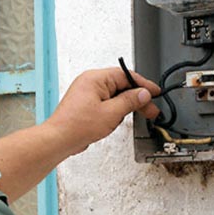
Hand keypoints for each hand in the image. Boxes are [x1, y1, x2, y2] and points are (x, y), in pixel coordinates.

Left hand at [44, 67, 160, 155]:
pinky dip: (115, 111)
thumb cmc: (76, 126)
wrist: (59, 139)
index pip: (126, 75)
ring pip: (115, 95)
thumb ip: (130, 101)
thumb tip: (143, 94)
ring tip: (132, 117)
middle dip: (136, 98)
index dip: (143, 85)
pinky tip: (117, 120)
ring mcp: (87, 93)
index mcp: (95, 78)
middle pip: (121, 85)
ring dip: (125, 106)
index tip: (155, 92)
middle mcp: (90, 82)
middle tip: (150, 109)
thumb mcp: (111, 113)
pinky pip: (107, 103)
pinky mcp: (86, 105)